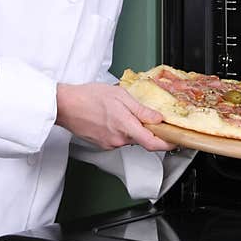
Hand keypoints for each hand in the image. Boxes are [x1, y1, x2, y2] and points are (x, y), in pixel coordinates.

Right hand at [54, 82, 174, 151]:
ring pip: (130, 139)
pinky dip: (122, 130)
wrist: (64, 105)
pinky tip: (113, 118)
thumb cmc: (88, 97)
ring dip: (133, 129)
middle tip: (147, 116)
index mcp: (125, 126)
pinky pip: (119, 139)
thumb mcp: (120, 96)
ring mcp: (109, 143)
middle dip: (148, 130)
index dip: (167, 144)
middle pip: (142, 140)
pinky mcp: (102, 144)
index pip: (153, 143)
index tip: (175, 140)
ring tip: (122, 112)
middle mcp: (118, 139)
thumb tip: (157, 119)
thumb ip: (141, 110)